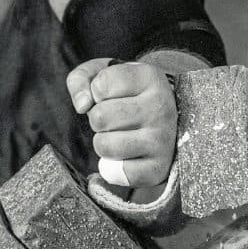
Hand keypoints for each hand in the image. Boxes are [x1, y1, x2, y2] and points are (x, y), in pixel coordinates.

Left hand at [66, 58, 176, 187]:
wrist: (166, 125)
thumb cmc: (127, 96)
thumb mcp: (104, 75)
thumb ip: (81, 79)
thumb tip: (82, 105)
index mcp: (150, 78)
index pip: (101, 85)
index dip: (96, 92)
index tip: (111, 94)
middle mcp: (161, 107)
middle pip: (99, 117)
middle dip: (98, 119)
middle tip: (115, 119)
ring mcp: (162, 140)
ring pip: (104, 145)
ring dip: (103, 142)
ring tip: (119, 136)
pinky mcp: (157, 168)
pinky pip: (113, 173)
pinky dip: (110, 168)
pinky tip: (123, 157)